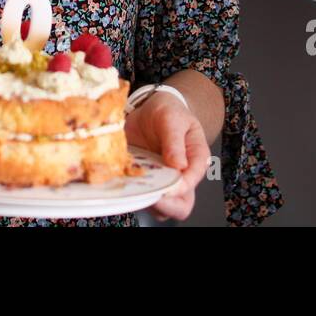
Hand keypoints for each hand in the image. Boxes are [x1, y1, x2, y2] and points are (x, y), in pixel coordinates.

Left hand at [125, 91, 209, 221]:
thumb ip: (174, 140)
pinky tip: (119, 179)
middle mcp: (181, 176)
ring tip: (130, 185)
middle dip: (165, 206)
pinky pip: (139, 194)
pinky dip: (129, 190)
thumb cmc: (169, 112)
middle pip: (180, 205)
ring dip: (144, 199)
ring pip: (158, 205)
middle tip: (147, 194)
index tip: (165, 188)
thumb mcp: (172, 118)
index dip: (180, 188)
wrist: (151, 109)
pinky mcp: (144, 180)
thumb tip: (179, 165)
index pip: (192, 181)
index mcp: (195, 159)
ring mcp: (162, 181)